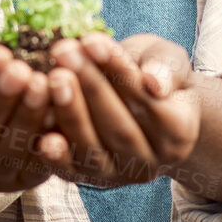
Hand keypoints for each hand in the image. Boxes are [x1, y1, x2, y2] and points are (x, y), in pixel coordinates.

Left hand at [35, 32, 201, 188]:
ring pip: (93, 151)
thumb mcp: (167, 60)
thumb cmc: (152, 73)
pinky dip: (56, 155)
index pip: (147, 102)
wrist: (142, 105)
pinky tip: (41, 134)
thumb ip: (165, 68)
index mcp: (180, 132)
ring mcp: (120, 176)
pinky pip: (72, 171)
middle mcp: (152, 163)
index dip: (119, 72)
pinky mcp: (90, 180)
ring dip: (70, 114)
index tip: (93, 41)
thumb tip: (153, 82)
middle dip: (89, 87)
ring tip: (52, 77)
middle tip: (65, 52)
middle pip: (118, 128)